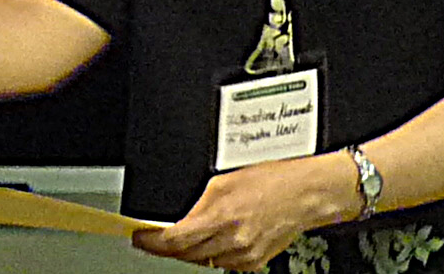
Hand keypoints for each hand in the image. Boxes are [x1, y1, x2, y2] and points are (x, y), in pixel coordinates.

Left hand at [131, 152, 355, 270]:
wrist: (305, 195)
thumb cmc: (271, 180)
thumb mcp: (223, 182)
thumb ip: (200, 205)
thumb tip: (181, 220)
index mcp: (220, 216)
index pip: (174, 240)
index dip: (150, 242)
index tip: (138, 238)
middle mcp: (232, 241)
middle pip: (185, 254)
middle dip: (167, 247)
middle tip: (154, 237)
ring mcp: (244, 255)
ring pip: (203, 261)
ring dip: (190, 251)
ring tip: (188, 235)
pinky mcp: (254, 263)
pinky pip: (223, 264)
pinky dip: (213, 254)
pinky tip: (215, 240)